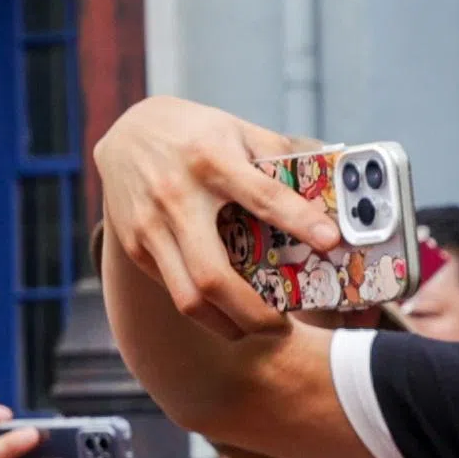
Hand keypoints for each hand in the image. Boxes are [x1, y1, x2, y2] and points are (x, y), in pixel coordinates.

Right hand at [92, 96, 323, 341]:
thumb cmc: (194, 133)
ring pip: (188, 297)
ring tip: (254, 328)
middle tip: (282, 325)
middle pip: (214, 275)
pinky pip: (172, 289)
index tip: (330, 241)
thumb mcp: (238, 129)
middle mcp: (177, 196)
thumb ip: (280, 154)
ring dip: (226, 324)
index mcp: (212, 159)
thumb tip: (332, 179)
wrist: (126, 131)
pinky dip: (203, 307)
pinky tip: (224, 308)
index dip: (299, 220)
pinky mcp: (135, 246)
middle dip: (253, 313)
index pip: (262, 196)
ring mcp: (150, 225)